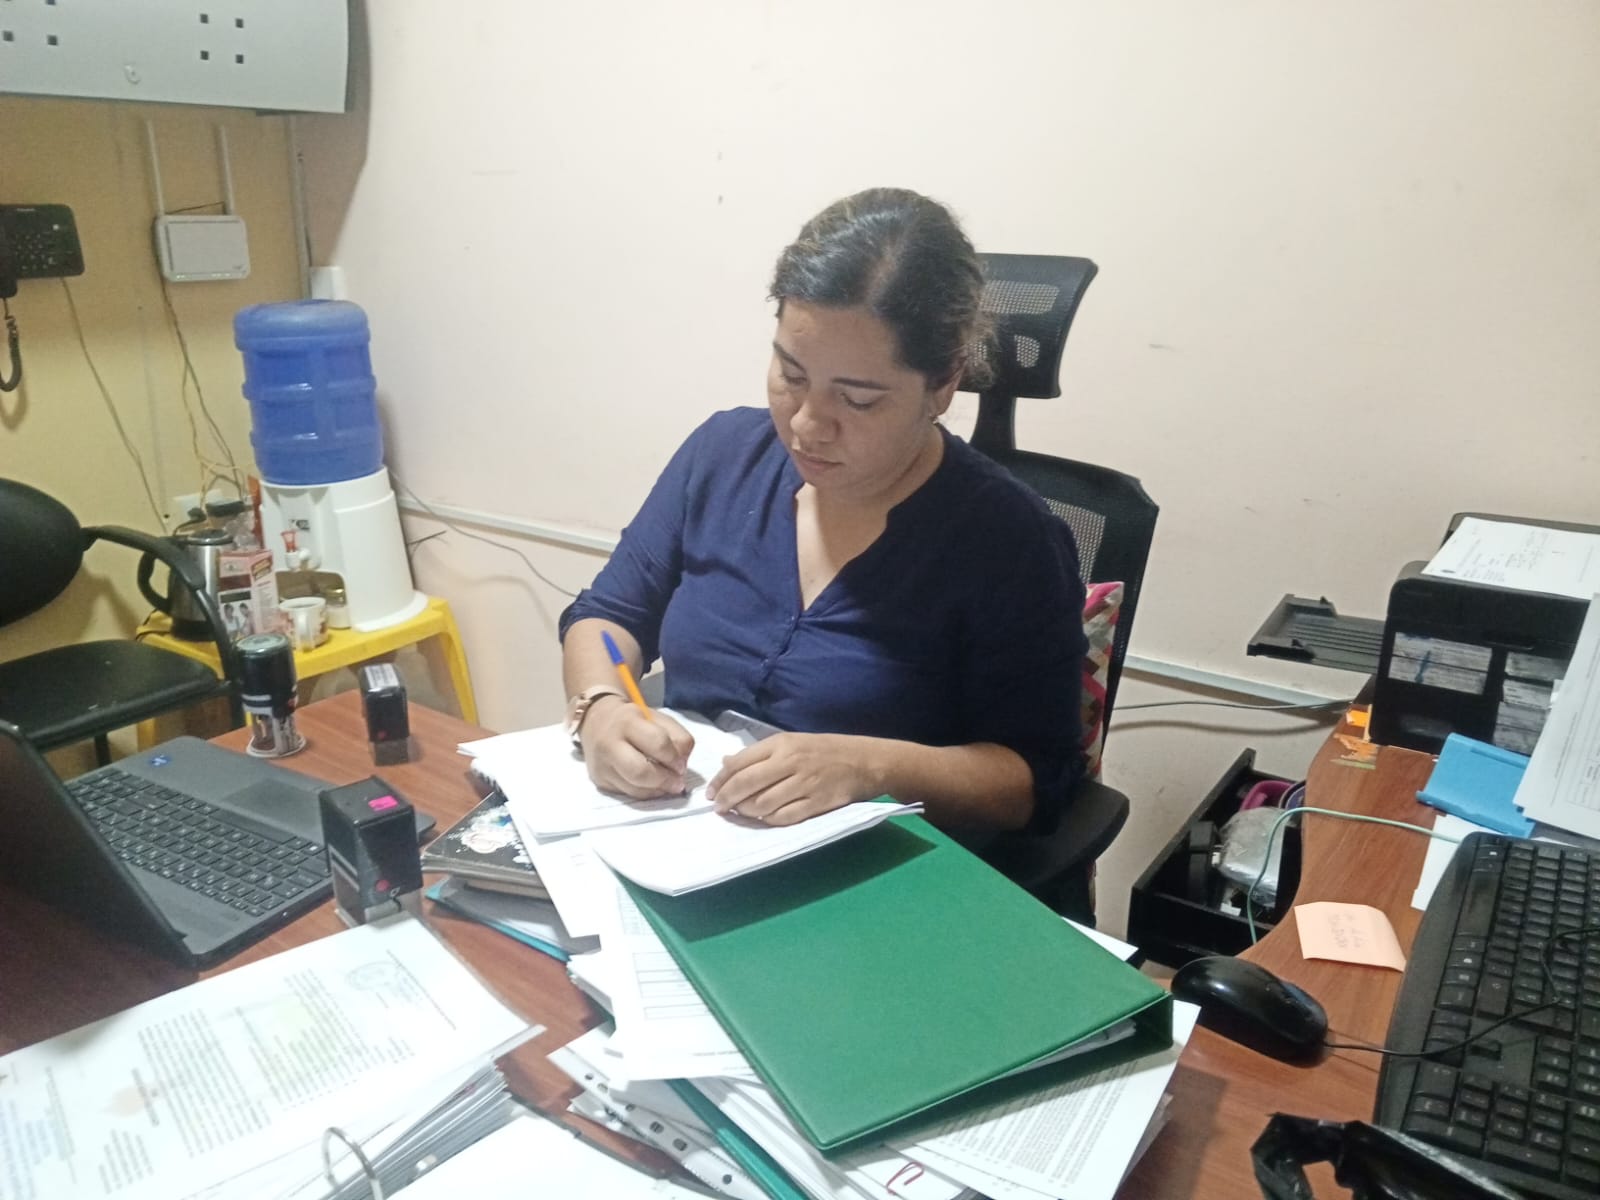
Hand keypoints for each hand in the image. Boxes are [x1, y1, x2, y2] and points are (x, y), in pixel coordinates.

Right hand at [580, 699, 694, 799]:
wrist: (595, 721)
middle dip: (665, 781)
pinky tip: (654, 786)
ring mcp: (602, 766)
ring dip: (658, 790)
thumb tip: (683, 762)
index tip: (682, 765)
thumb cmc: (632, 720)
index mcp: (627, 721)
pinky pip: (628, 794)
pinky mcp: (600, 781)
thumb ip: (677, 735)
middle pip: (641, 772)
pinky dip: (646, 793)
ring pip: (635, 789)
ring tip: (668, 785)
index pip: (657, 743)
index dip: (674, 758)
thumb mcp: (656, 717)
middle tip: (678, 782)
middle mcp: (610, 744)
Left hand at [707, 733, 880, 825]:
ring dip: (746, 811)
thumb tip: (727, 763)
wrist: (865, 761)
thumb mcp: (792, 742)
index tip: (711, 792)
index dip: (720, 779)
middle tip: (719, 808)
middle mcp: (791, 761)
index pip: (740, 762)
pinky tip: (762, 819)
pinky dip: (768, 820)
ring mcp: (804, 783)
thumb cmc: (825, 750)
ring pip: (763, 803)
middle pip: (747, 783)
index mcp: (781, 744)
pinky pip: (784, 817)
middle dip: (727, 798)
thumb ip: (759, 753)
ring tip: (739, 813)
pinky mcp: (817, 803)